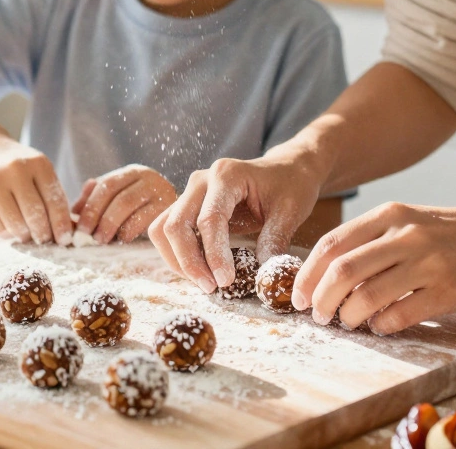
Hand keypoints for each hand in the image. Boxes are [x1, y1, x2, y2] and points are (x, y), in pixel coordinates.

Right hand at [0, 136, 71, 244]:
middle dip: (43, 234)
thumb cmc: (19, 167)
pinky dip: (5, 234)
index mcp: (38, 163)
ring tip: (27, 235)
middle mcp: (15, 169)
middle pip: (35, 215)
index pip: (55, 201)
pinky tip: (10, 229)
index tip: (64, 240)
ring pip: (14, 224)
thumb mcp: (39, 171)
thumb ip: (52, 196)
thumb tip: (64, 232)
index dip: (61, 225)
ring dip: (24, 235)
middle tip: (44, 240)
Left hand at [70, 164, 175, 243]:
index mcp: (132, 172)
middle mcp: (148, 177)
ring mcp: (161, 190)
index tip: (80, 226)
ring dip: (111, 224)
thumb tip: (74, 211)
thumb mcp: (119, 199)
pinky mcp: (171, 207)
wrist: (184, 214)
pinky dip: (130, 229)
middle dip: (99, 216)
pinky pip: (146, 218)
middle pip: (117, 194)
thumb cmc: (143, 210)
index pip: (107, 184)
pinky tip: (122, 239)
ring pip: (129, 203)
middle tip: (90, 236)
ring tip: (102, 239)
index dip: (91, 206)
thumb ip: (97, 199)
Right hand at [148, 150, 323, 293]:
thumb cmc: (291, 186)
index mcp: (227, 175)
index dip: (213, 254)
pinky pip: (170, 229)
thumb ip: (275, 240)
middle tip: (211, 287)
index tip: (225, 281)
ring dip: (178, 259)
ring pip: (164, 228)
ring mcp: (191, 190)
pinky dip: (178, 253)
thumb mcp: (290, 211)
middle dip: (189, 261)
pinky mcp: (188, 203)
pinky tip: (201, 269)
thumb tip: (262, 278)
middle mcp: (201, 180)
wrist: (286, 168)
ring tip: (204, 281)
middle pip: (177, 224)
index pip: (209, 219)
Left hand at [291, 201, 455, 333]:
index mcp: (391, 214)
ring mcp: (428, 263)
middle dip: (320, 298)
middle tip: (317, 315)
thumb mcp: (411, 221)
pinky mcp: (447, 291)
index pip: (333, 243)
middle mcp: (406, 234)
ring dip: (348, 316)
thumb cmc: (453, 235)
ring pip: (367, 295)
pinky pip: (400, 314)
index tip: (299, 295)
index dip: (308, 273)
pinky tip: (380, 326)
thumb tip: (327, 276)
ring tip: (347, 322)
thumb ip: (374, 240)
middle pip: (342, 270)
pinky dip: (381, 325)